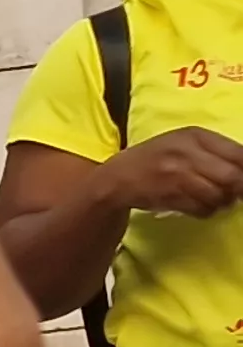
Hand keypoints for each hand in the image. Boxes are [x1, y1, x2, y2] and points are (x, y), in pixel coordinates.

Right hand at [100, 128, 242, 219]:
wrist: (116, 178)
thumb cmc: (156, 159)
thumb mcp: (185, 144)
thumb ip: (217, 151)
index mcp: (196, 136)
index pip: (239, 154)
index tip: (242, 180)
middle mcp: (187, 153)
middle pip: (232, 177)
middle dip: (239, 189)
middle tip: (236, 194)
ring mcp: (177, 175)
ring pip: (218, 196)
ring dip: (221, 202)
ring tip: (214, 199)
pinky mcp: (170, 196)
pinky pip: (202, 209)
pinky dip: (206, 211)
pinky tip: (198, 205)